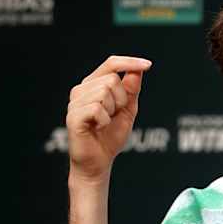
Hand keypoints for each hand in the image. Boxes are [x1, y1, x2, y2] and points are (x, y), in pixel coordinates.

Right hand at [66, 55, 151, 181]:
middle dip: (121, 99)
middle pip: (111, 79)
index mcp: (94, 84)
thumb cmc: (111, 135)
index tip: (148, 65)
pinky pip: (97, 108)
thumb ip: (132, 89)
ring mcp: (75, 102)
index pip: (111, 64)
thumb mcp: (128, 109)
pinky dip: (105, 120)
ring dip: (112, 110)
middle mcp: (81, 89)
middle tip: (113, 115)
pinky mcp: (73, 116)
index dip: (129, 62)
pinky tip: (98, 128)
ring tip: (104, 122)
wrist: (99, 161)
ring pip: (104, 91)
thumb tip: (137, 69)